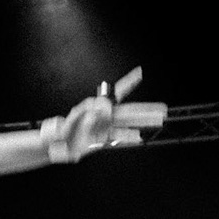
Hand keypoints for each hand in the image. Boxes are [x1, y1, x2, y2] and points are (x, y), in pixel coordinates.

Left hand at [44, 68, 166, 163]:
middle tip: (163, 109)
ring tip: (159, 121)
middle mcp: (103, 116)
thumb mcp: (73, 121)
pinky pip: (118, 136)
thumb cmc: (61, 132)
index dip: (128, 83)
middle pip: (129, 111)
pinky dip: (128, 136)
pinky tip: (139, 138)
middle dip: (146, 110)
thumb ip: (87, 115)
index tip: (139, 73)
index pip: (115, 93)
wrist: (55, 145)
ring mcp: (103, 127)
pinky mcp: (102, 138)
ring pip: (127, 123)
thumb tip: (103, 107)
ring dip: (143, 123)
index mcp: (97, 107)